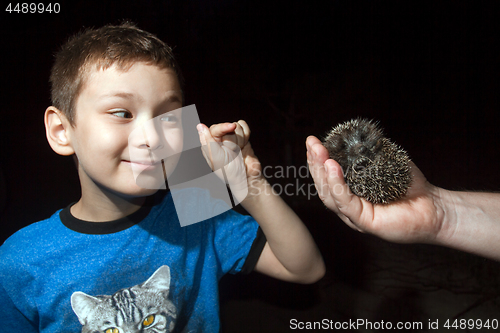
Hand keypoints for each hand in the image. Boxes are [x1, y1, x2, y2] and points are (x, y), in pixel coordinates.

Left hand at [197, 121, 262, 192]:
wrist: (247, 177)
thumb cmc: (229, 172)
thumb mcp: (216, 159)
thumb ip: (208, 142)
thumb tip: (200, 126)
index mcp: (210, 144)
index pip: (215, 128)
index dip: (224, 127)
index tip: (232, 127)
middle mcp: (220, 139)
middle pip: (228, 126)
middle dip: (234, 138)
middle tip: (234, 150)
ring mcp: (231, 138)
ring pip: (237, 126)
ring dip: (241, 138)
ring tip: (239, 149)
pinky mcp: (242, 137)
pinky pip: (244, 127)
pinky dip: (246, 135)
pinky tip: (244, 145)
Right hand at [306, 135, 444, 243]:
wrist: (435, 207)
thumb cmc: (410, 187)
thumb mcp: (385, 164)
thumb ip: (369, 154)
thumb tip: (356, 135)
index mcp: (350, 194)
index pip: (327, 177)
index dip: (318, 160)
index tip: (313, 142)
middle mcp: (349, 207)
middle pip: (323, 186)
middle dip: (315, 163)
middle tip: (311, 143)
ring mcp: (355, 216)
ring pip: (330, 195)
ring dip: (322, 172)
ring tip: (320, 153)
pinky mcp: (365, 222)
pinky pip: (346, 203)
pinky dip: (337, 185)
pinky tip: (334, 168)